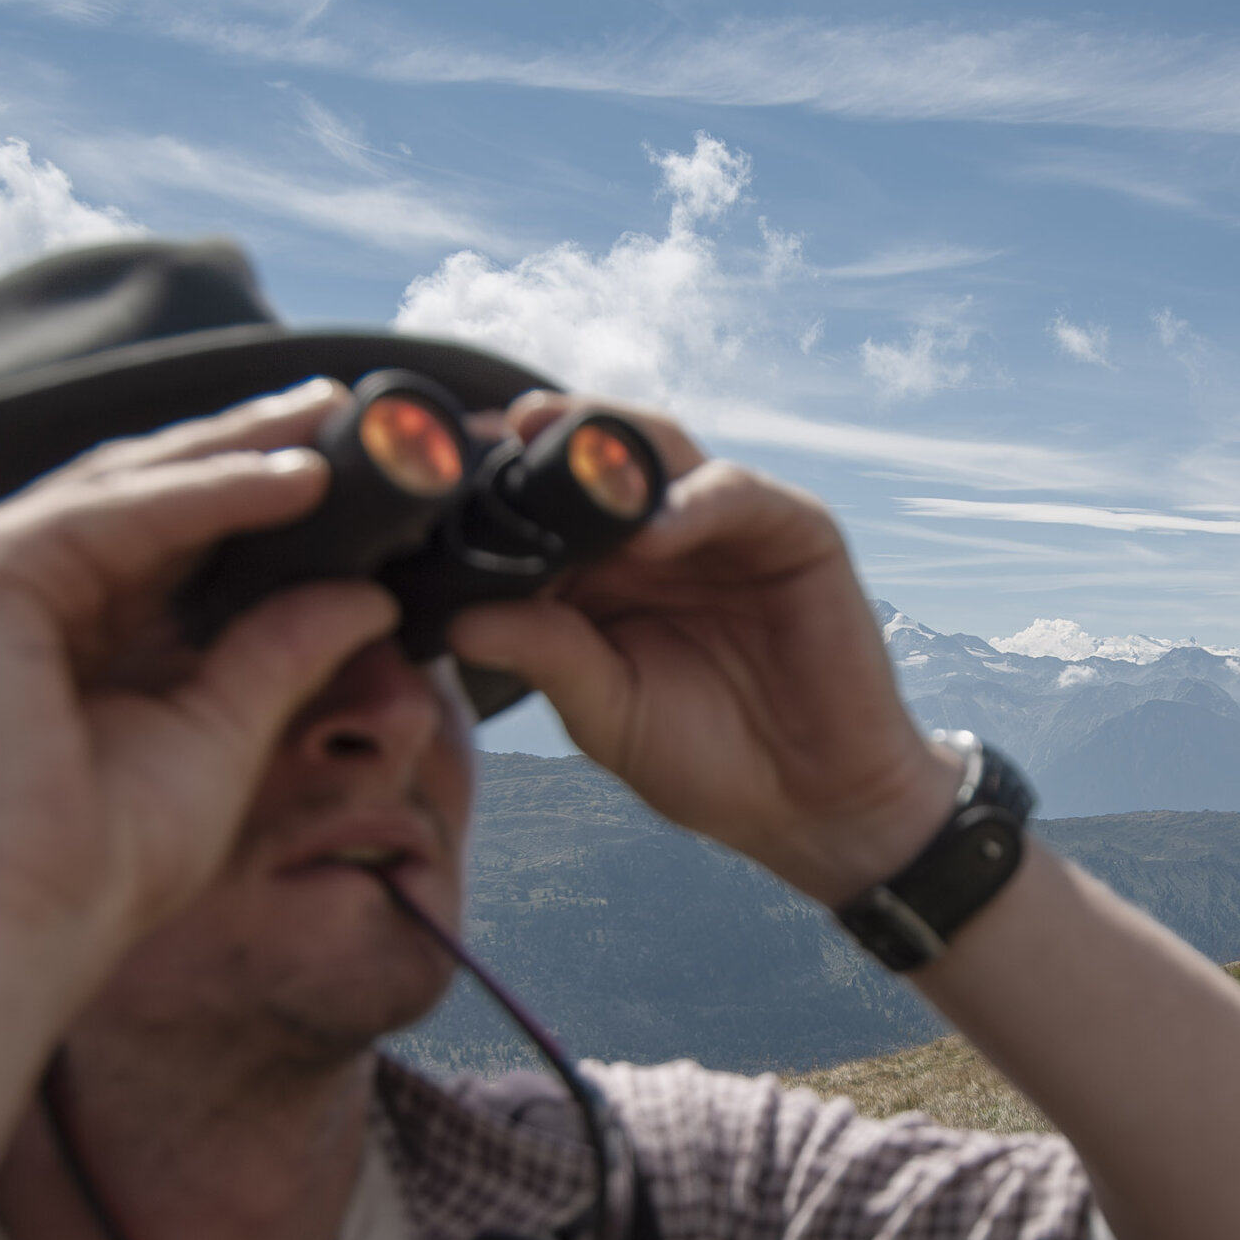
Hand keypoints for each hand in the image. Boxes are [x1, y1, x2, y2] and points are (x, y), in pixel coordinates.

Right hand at [0, 378, 394, 984]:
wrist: (3, 934)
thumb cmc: (94, 869)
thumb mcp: (218, 737)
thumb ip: (280, 655)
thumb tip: (369, 594)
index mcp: (55, 632)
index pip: (162, 538)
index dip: (252, 499)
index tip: (349, 474)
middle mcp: (5, 591)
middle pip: (143, 492)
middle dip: (246, 446)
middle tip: (343, 410)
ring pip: (126, 486)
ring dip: (236, 450)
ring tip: (332, 423)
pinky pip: (109, 513)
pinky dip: (204, 492)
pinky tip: (289, 479)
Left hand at [446, 394, 957, 903]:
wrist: (813, 804)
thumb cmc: (707, 761)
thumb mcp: (606, 712)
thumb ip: (546, 658)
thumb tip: (457, 620)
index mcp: (602, 574)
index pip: (539, 504)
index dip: (489, 486)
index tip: (426, 481)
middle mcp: (659, 535)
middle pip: (594, 455)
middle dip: (542, 438)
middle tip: (487, 435)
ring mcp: (725, 525)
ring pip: (661, 450)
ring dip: (609, 447)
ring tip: (557, 455)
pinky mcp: (793, 532)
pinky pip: (737, 494)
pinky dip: (692, 503)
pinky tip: (652, 533)